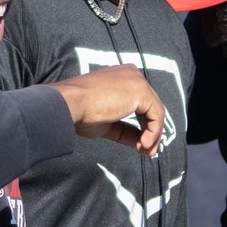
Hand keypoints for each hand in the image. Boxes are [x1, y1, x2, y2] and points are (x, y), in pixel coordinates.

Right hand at [48, 64, 164, 155]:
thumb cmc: (79, 111)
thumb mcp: (106, 123)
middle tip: (146, 151)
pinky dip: (153, 132)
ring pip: (155, 111)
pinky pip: (156, 115)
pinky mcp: (142, 92)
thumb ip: (124, 130)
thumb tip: (140, 143)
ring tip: (145, 151)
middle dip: (150, 131)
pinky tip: (143, 144)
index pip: (139, 103)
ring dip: (153, 135)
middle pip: (150, 107)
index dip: (142, 125)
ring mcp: (137, 82)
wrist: (69, 103)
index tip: (139, 144)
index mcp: (121, 77)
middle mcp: (132, 75)